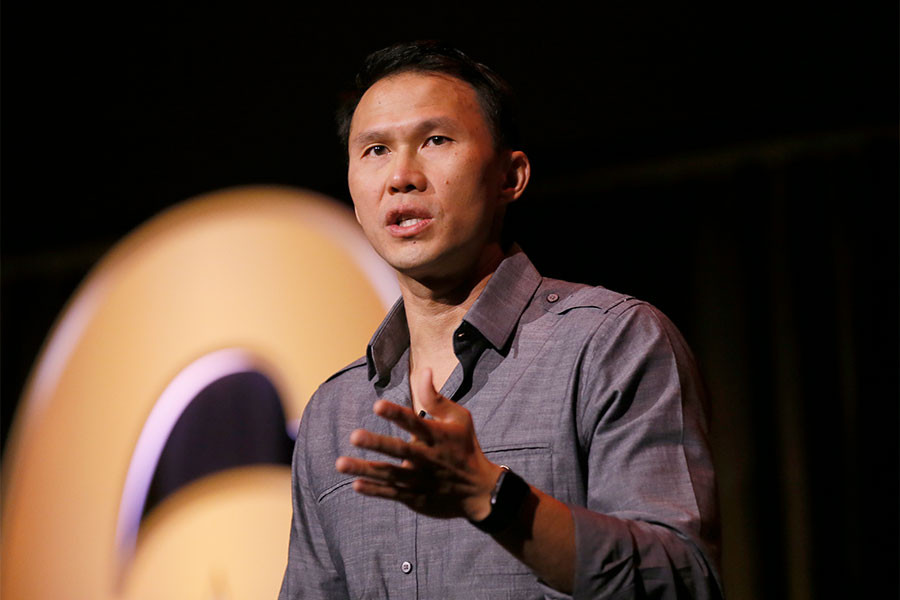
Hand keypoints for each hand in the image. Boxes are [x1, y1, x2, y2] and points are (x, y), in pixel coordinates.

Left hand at [335, 367, 501, 520]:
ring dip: (366, 469)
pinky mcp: (416, 498)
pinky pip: (393, 494)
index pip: (415, 422)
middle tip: (354, 436)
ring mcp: (421, 480)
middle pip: (400, 450)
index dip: (396, 414)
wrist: (479, 491)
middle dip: (377, 444)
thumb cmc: (465, 447)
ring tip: (340, 463)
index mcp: (438, 436)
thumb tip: (423, 370)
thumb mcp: (459, 418)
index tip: (377, 405)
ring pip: (390, 475)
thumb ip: (436, 397)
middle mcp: (428, 458)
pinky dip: (375, 490)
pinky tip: (356, 484)